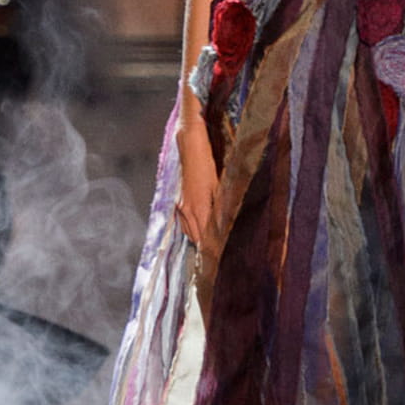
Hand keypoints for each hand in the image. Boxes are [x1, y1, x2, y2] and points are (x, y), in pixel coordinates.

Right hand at [174, 118, 218, 247]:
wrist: (190, 145)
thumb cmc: (206, 162)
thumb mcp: (218, 185)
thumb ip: (220, 207)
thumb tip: (224, 225)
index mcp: (198, 208)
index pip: (204, 237)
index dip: (211, 249)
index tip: (219, 260)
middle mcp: (187, 209)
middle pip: (195, 237)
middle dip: (205, 247)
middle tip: (216, 258)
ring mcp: (181, 205)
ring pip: (188, 230)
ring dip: (198, 238)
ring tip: (209, 248)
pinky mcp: (180, 199)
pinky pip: (184, 221)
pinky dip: (192, 228)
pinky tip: (199, 229)